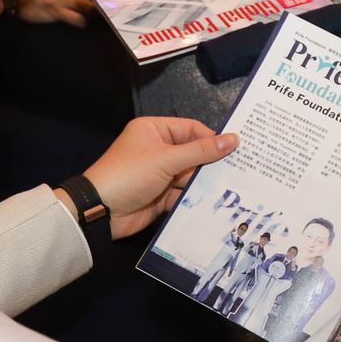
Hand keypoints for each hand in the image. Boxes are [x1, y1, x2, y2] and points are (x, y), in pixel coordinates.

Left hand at [84, 117, 237, 238]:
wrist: (101, 212)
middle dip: (211, 163)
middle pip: (193, 153)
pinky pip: (183, 194)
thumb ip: (201, 151)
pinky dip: (194, 198)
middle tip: (240, 170)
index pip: (191, 129)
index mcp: (154, 130)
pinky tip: (215, 204)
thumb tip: (233, 139)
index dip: (212, 139)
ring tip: (233, 189)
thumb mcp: (166, 159)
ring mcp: (159, 174)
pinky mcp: (161, 195)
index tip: (236, 149)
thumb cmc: (130, 175)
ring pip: (190, 175)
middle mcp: (157, 149)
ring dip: (204, 183)